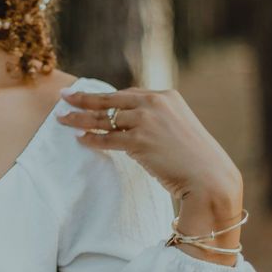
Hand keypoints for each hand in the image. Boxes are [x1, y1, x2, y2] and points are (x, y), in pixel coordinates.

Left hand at [56, 84, 242, 204]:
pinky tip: (79, 139)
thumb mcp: (179, 127)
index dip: (105, 96)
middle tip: (64, 96)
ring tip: (62, 119)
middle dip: (83, 98)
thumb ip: (158, 120)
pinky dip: (90, 139)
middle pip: (110, 100)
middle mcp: (155, 103)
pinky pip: (107, 139)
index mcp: (166, 96)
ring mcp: (146, 121)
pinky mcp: (139, 142)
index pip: (127, 94)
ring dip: (79, 119)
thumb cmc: (195, 158)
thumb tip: (131, 124)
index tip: (88, 94)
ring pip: (103, 118)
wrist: (210, 177)